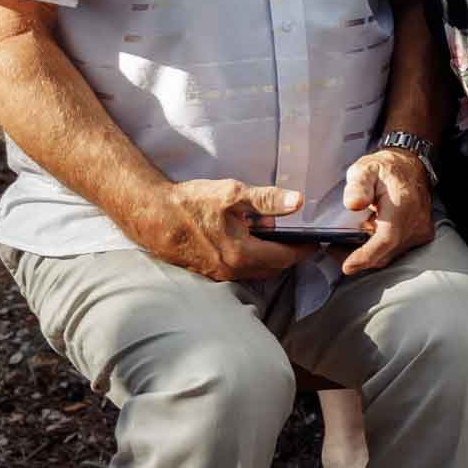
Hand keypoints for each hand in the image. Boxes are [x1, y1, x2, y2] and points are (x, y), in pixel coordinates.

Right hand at [141, 179, 317, 281]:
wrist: (152, 215)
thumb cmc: (191, 203)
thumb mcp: (232, 194)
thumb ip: (267, 200)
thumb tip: (297, 201)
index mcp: (242, 254)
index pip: (286, 258)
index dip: (303, 249)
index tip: (314, 239)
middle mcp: (232, 271)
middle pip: (273, 268)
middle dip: (288, 255)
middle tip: (299, 237)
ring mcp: (218, 274)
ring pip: (256, 271)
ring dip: (270, 257)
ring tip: (276, 237)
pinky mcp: (208, 271)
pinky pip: (240, 270)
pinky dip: (252, 259)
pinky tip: (249, 240)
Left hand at [340, 149, 434, 274]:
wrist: (411, 167)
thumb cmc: (386, 169)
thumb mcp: (366, 169)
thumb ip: (357, 186)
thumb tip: (353, 204)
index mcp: (402, 205)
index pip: (386, 238)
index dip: (366, 255)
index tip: (347, 265)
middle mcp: (415, 221)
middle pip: (385, 252)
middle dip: (358, 257)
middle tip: (335, 249)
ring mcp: (420, 230)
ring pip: (390, 255)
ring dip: (368, 254)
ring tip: (347, 244)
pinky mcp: (422, 235)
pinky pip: (397, 251)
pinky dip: (380, 250)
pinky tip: (367, 239)